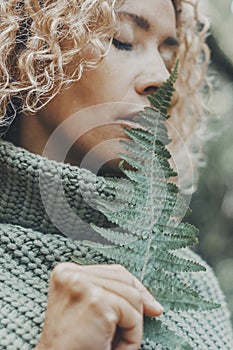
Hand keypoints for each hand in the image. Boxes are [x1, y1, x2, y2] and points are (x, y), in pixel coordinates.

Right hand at [35, 262, 163, 349]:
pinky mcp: (96, 301)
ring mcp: (82, 284)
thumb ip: (113, 295)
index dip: (135, 289)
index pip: (114, 271)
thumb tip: (154, 305)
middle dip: (135, 307)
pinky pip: (132, 315)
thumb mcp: (91, 310)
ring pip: (132, 296)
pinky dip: (132, 337)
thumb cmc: (74, 344)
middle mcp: (71, 273)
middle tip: (126, 333)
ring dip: (131, 325)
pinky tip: (114, 347)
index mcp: (67, 272)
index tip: (150, 307)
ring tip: (113, 343)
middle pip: (125, 279)